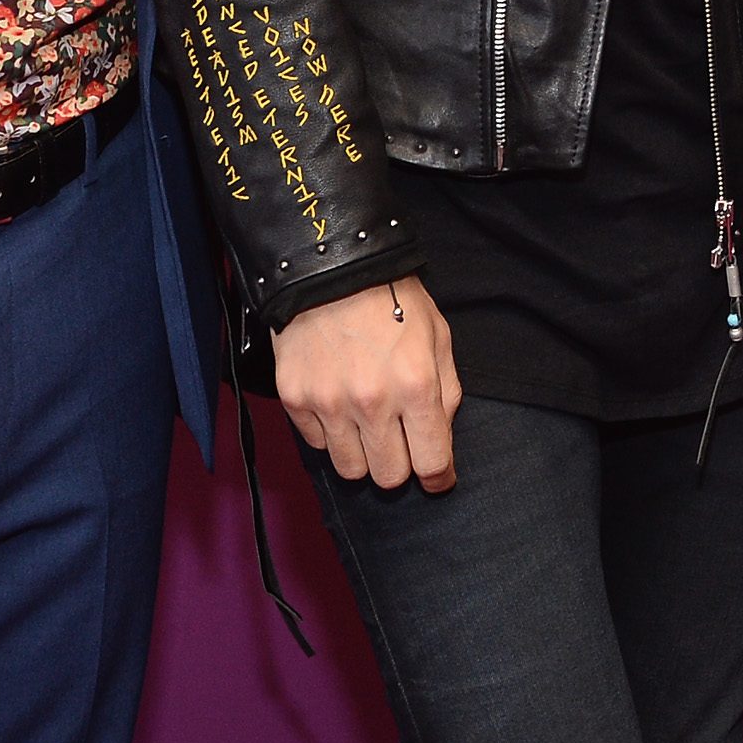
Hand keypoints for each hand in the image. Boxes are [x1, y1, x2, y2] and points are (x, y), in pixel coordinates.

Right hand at [275, 277, 460, 491]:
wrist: (331, 266)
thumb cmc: (392, 297)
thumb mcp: (438, 336)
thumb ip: (446, 392)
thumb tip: (440, 437)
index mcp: (415, 386)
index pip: (431, 463)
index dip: (438, 476)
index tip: (437, 476)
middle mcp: (372, 402)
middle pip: (389, 476)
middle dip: (400, 464)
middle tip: (399, 442)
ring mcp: (329, 403)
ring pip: (351, 470)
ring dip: (363, 454)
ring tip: (367, 423)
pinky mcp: (296, 399)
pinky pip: (317, 444)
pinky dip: (331, 432)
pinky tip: (339, 402)